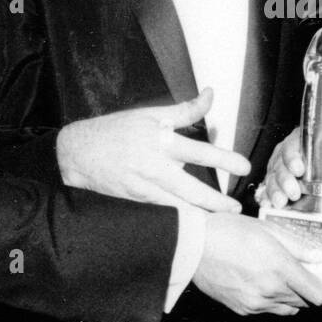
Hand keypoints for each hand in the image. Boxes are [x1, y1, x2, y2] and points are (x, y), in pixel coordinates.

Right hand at [57, 88, 250, 212]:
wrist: (78, 153)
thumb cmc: (116, 130)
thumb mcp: (151, 114)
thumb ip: (185, 110)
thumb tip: (210, 93)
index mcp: (160, 141)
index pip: (199, 150)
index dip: (224, 159)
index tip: (244, 167)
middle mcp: (154, 166)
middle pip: (191, 187)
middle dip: (216, 201)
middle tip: (236, 207)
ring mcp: (143, 187)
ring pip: (177, 206)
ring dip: (200, 214)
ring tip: (221, 219)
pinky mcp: (135, 201)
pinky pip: (161, 212)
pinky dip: (178, 220)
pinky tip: (194, 227)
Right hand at [193, 214, 321, 315]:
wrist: (192, 247)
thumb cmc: (229, 231)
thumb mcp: (268, 229)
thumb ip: (300, 245)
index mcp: (279, 268)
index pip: (319, 295)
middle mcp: (269, 291)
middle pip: (306, 302)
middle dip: (312, 291)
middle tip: (308, 275)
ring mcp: (255, 304)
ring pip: (288, 308)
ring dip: (294, 297)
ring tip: (284, 277)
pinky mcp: (243, 309)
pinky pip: (269, 309)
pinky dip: (274, 300)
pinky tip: (264, 282)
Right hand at [255, 126, 321, 208]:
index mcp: (300, 141)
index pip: (292, 146)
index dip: (293, 158)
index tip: (299, 169)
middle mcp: (286, 154)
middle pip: (279, 165)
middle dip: (285, 180)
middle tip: (293, 192)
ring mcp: (278, 168)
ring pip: (271, 178)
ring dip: (275, 191)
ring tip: (281, 203)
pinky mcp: (274, 183)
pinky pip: (266, 189)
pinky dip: (265, 198)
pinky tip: (267, 205)